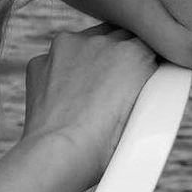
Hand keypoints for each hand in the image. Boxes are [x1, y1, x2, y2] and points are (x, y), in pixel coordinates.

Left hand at [21, 24, 157, 188]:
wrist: (60, 154)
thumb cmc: (109, 144)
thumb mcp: (150, 113)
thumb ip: (151, 79)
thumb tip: (149, 70)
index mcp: (132, 51)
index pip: (146, 39)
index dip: (145, 55)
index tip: (143, 70)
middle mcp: (98, 41)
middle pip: (115, 36)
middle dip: (118, 55)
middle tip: (117, 86)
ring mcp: (64, 48)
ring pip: (83, 44)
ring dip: (88, 60)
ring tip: (89, 96)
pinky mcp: (39, 61)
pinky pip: (55, 61)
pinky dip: (60, 74)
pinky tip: (65, 100)